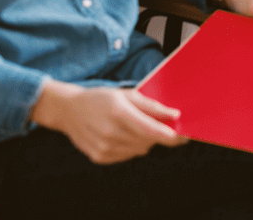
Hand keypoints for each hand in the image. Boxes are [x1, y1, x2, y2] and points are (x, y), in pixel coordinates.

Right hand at [31, 80, 186, 164]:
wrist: (69, 111)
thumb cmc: (101, 99)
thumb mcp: (127, 94)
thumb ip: (151, 106)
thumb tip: (174, 114)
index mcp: (118, 113)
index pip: (149, 129)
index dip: (168, 135)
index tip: (183, 136)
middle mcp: (110, 133)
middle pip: (147, 140)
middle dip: (159, 134)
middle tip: (161, 125)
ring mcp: (104, 148)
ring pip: (140, 149)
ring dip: (145, 140)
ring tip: (134, 126)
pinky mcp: (100, 157)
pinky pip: (128, 155)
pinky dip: (132, 146)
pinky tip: (123, 135)